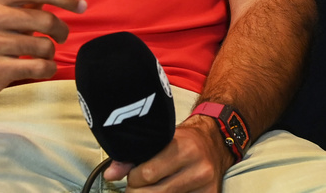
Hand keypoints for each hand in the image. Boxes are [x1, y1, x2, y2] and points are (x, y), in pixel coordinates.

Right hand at [0, 0, 86, 99]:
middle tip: (61, 36)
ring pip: (43, 46)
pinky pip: (37, 67)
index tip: (82, 6)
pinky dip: (47, 68)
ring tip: (43, 53)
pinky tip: (43, 67)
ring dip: (50, 52)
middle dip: (61, 30)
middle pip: (45, 20)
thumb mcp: (6, 7)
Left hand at [103, 115, 234, 191]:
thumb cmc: (184, 140)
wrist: (215, 142)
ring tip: (150, 189)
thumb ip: (134, 156)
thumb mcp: (161, 139)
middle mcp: (199, 169)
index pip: (147, 174)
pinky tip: (163, 191)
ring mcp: (205, 186)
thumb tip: (110, 175)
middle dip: (138, 192)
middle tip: (137, 188)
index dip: (134, 179)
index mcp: (185, 149)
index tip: (133, 176)